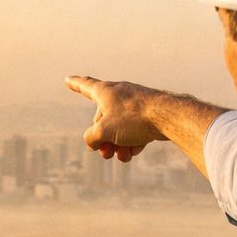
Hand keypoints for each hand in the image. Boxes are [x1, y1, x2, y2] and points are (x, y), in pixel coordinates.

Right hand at [67, 75, 225, 178]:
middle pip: (103, 118)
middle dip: (103, 138)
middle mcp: (120, 94)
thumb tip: (94, 142)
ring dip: (118, 144)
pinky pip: (134, 129)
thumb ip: (91, 137)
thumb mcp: (104, 131)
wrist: (169, 117)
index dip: (75, 84)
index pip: (85, 86)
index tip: (67, 79)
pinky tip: (135, 151)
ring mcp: (136, 103)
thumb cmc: (134, 119)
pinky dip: (132, 141)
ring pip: (120, 127)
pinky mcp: (149, 113)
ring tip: (123, 157)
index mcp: (105, 92)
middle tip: (105, 153)